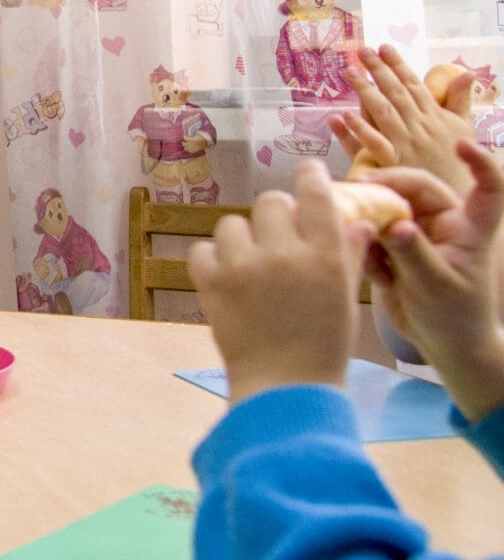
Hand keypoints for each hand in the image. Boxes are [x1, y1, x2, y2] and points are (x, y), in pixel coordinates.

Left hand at [188, 161, 369, 405]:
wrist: (286, 387)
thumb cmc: (323, 344)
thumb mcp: (346, 297)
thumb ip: (348, 254)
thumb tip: (357, 221)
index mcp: (324, 255)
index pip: (315, 193)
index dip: (310, 176)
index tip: (307, 172)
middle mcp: (284, 253)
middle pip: (269, 201)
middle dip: (274, 215)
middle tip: (278, 238)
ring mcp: (244, 267)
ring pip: (232, 224)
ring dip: (241, 239)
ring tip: (251, 265)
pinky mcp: (212, 283)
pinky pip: (202, 250)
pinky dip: (211, 260)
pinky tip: (226, 277)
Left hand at [335, 44, 476, 195]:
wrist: (456, 197)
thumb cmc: (456, 160)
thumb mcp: (463, 128)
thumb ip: (460, 100)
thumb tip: (466, 73)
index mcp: (434, 116)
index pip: (413, 85)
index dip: (398, 65)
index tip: (383, 47)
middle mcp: (419, 127)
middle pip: (395, 93)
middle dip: (378, 70)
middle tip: (361, 51)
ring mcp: (406, 144)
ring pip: (383, 112)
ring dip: (365, 91)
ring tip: (348, 71)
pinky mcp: (394, 164)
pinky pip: (375, 144)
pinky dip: (360, 130)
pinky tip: (344, 115)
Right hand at [359, 145, 503, 421]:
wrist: (441, 346)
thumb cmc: (454, 317)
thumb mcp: (437, 287)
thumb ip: (414, 253)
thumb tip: (395, 224)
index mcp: (468, 229)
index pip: (487, 189)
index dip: (480, 164)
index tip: (462, 145)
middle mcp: (442, 224)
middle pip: (414, 189)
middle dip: (386, 186)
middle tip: (355, 189)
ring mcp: (416, 235)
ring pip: (387, 208)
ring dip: (366, 214)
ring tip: (345, 223)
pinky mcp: (393, 249)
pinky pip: (371, 233)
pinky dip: (361, 243)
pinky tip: (363, 265)